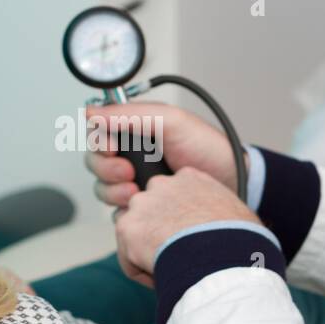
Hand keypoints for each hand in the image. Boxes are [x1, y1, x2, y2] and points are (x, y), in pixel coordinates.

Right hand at [84, 102, 247, 207]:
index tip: (111, 147)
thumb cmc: (207, 149)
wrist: (233, 183)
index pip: (97, 133)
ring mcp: (134, 182)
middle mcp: (131, 155)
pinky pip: (116, 211)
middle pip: (94, 162)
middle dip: (106, 169)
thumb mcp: (171, 121)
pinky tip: (143, 206)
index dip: (98, 141)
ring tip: (138, 191)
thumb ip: (131, 114)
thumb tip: (92, 112)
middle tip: (129, 172)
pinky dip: (124, 209)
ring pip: (102, 188)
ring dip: (113, 190)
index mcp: (135, 129)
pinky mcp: (141, 207)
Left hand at [114, 166, 259, 286]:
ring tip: (170, 272)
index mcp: (191, 178)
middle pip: (151, 210)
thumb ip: (223, 214)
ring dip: (148, 253)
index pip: (173, 195)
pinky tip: (162, 280)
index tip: (190, 240)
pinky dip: (141, 272)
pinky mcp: (129, 229)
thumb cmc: (241, 241)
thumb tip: (231, 231)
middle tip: (177, 256)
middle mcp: (162, 184)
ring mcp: (143, 204)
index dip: (180, 221)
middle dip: (159, 232)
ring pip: (137, 234)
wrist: (223, 256)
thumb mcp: (239, 216)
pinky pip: (128, 257)